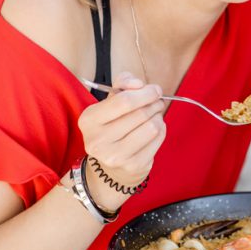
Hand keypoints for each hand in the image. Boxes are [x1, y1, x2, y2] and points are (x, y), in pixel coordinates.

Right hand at [77, 72, 166, 207]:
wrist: (111, 165)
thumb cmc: (113, 124)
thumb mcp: (110, 101)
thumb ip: (123, 83)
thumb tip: (138, 84)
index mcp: (89, 120)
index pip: (124, 101)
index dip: (145, 93)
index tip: (155, 90)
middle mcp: (98, 140)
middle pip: (140, 114)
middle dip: (154, 103)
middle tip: (158, 102)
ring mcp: (115, 156)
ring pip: (152, 127)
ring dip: (158, 117)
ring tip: (154, 115)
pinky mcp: (133, 166)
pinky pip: (158, 139)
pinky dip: (161, 130)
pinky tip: (154, 130)